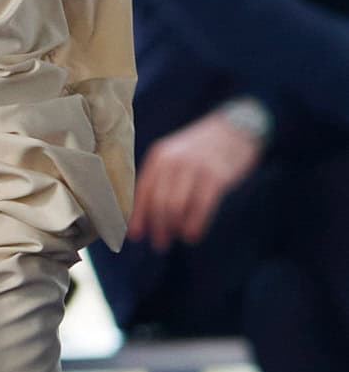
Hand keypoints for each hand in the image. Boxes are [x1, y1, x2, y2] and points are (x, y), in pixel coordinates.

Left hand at [128, 113, 261, 248]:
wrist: (236, 127)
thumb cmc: (203, 148)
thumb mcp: (176, 155)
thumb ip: (161, 179)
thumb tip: (147, 214)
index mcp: (159, 157)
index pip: (143, 192)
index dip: (139, 216)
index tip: (137, 236)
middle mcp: (173, 162)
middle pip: (158, 203)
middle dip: (157, 227)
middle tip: (160, 244)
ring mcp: (194, 168)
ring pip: (176, 207)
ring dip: (174, 228)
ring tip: (178, 238)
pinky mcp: (216, 176)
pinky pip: (200, 206)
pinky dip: (194, 224)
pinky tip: (192, 235)